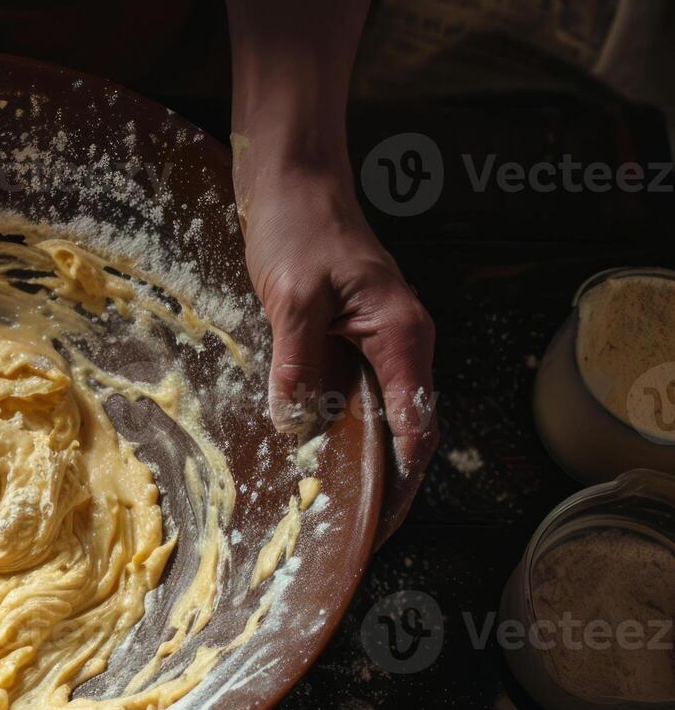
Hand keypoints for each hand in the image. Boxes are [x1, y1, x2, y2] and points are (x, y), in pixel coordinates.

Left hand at [237, 163, 437, 547]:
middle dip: (387, 482)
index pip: (417, 427)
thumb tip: (292, 425)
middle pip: (407, 428)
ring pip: (382, 412)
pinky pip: (359, 390)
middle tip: (355, 532)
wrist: (294, 178)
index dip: (402, 482)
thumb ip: (296, 364)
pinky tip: (317, 449)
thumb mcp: (292, 300)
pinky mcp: (356, 334)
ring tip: (336, 505)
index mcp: (403, 337)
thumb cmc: (298, 228)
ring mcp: (382, 339)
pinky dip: (344, 424)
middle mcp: (404, 343)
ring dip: (364, 457)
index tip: (379, 525)